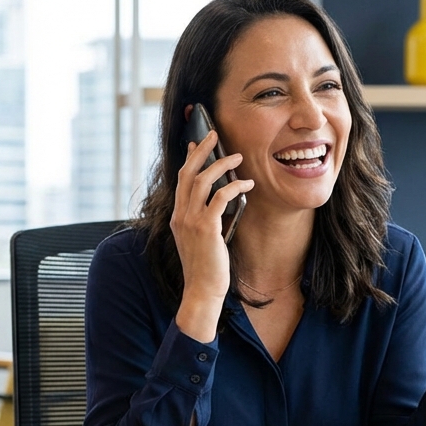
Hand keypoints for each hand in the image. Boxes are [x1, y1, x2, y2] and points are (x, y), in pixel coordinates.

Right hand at [170, 129, 252, 341]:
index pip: (181, 180)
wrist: (202, 290)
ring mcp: (191, 220)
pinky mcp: (206, 227)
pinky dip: (235, 186)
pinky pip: (220, 197)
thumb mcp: (199, 239)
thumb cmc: (206, 268)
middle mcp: (181, 215)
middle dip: (202, 150)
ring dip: (221, 164)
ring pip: (203, 180)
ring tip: (238, 157)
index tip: (196, 144)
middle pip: (188, 172)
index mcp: (178, 217)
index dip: (189, 159)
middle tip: (214, 134)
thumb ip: (204, 219)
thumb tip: (219, 202)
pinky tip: (247, 185)